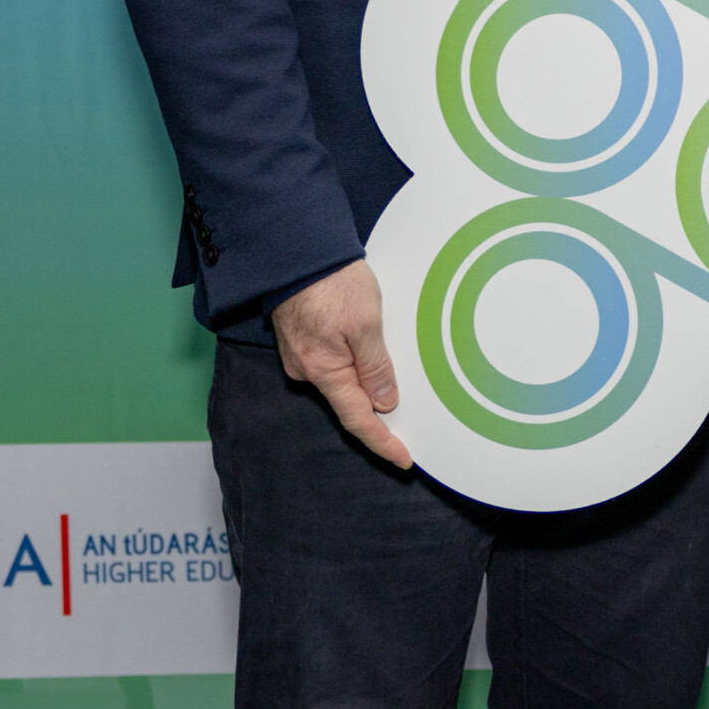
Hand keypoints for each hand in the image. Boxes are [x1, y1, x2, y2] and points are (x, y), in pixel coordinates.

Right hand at [272, 259, 412, 468]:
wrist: (296, 250)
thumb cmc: (330, 282)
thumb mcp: (365, 324)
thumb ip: (375, 366)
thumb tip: (384, 402)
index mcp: (323, 371)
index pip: (358, 420)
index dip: (382, 442)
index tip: (403, 459)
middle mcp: (308, 369)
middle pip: (350, 401)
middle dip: (379, 409)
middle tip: (412, 415)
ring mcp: (303, 354)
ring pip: (344, 378)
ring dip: (368, 379)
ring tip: (398, 374)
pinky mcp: (304, 337)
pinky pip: (335, 360)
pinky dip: (356, 361)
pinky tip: (372, 350)